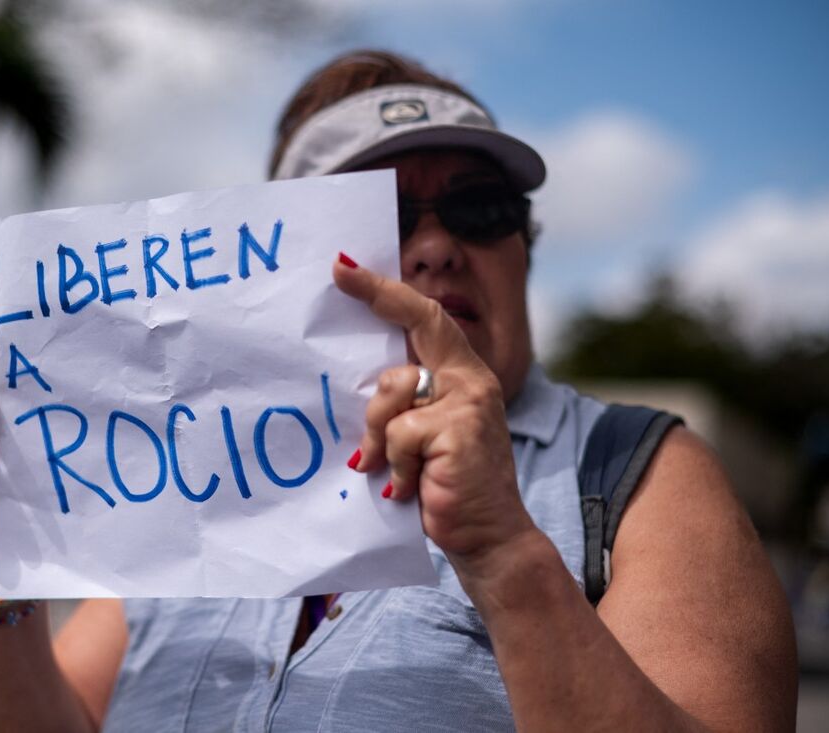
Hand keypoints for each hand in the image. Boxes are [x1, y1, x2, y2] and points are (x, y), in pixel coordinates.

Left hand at [332, 255, 534, 561]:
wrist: (488, 537)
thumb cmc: (445, 487)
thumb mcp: (422, 437)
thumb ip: (403, 404)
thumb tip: (353, 382)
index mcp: (461, 376)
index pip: (426, 319)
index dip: (388, 292)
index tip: (347, 270)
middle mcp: (470, 380)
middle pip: (422, 321)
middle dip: (377, 294)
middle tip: (340, 274)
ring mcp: (468, 402)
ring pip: (393, 390)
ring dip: (380, 434)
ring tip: (393, 468)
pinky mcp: (458, 430)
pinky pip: (399, 433)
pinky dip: (395, 465)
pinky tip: (409, 487)